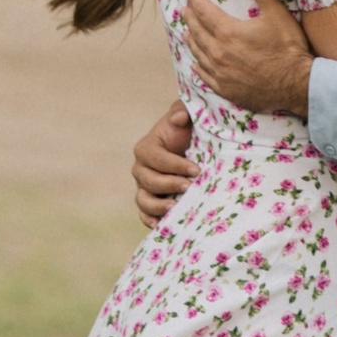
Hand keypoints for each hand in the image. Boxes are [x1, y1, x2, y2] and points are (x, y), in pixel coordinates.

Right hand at [132, 101, 196, 225]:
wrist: (194, 149)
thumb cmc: (191, 131)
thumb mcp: (189, 116)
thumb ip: (182, 111)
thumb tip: (179, 119)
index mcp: (146, 147)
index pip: (155, 158)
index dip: (174, 165)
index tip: (196, 170)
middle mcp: (140, 168)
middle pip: (148, 180)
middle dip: (169, 185)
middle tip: (190, 187)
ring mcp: (143, 187)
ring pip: (142, 200)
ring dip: (158, 206)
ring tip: (176, 209)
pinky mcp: (149, 202)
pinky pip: (143, 214)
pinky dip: (150, 220)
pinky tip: (163, 225)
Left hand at [181, 0, 314, 118]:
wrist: (296, 85)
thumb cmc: (288, 48)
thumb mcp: (278, 15)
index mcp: (228, 33)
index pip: (204, 12)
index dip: (196, 0)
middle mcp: (218, 53)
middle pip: (197, 32)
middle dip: (189, 18)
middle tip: (184, 10)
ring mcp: (220, 73)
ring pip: (198, 54)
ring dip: (191, 41)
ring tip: (186, 33)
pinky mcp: (225, 89)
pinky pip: (205, 76)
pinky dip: (198, 67)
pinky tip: (196, 64)